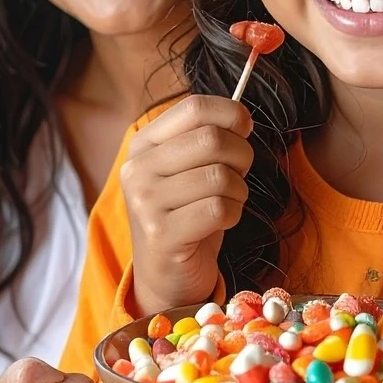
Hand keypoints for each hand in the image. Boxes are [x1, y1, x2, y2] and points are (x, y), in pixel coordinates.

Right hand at [121, 94, 253, 313]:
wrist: (168, 274)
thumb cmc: (188, 212)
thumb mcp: (191, 167)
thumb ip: (208, 135)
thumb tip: (242, 116)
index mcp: (144, 144)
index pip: (194, 107)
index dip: (230, 113)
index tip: (245, 127)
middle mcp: (137, 169)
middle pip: (212, 139)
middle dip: (241, 156)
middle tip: (238, 174)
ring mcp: (145, 202)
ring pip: (220, 176)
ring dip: (238, 191)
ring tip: (226, 202)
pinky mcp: (161, 235)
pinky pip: (219, 209)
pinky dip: (233, 214)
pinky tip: (220, 223)